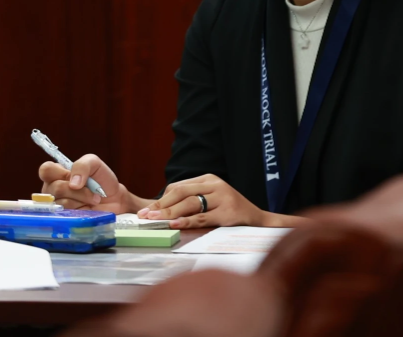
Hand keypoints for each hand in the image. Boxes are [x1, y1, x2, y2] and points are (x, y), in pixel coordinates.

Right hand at [39, 154, 139, 214]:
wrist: (114, 200)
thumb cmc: (102, 181)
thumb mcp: (95, 164)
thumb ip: (82, 165)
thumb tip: (73, 183)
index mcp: (57, 175)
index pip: (46, 170)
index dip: (57, 172)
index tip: (72, 176)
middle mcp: (53, 190)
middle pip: (55, 188)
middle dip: (78, 190)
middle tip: (92, 190)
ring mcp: (56, 206)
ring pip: (62, 202)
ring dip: (82, 199)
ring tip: (93, 200)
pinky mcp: (63, 219)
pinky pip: (67, 214)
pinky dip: (81, 209)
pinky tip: (88, 209)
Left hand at [140, 174, 276, 228]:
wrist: (258, 219)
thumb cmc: (230, 211)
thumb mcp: (212, 199)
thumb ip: (191, 200)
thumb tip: (160, 210)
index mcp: (209, 179)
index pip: (179, 186)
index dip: (161, 199)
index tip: (146, 211)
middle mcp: (216, 185)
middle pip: (182, 193)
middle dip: (161, 206)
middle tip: (144, 217)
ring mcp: (223, 197)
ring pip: (190, 204)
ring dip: (169, 213)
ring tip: (154, 221)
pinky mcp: (228, 212)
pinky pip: (202, 217)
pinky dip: (186, 221)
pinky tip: (174, 224)